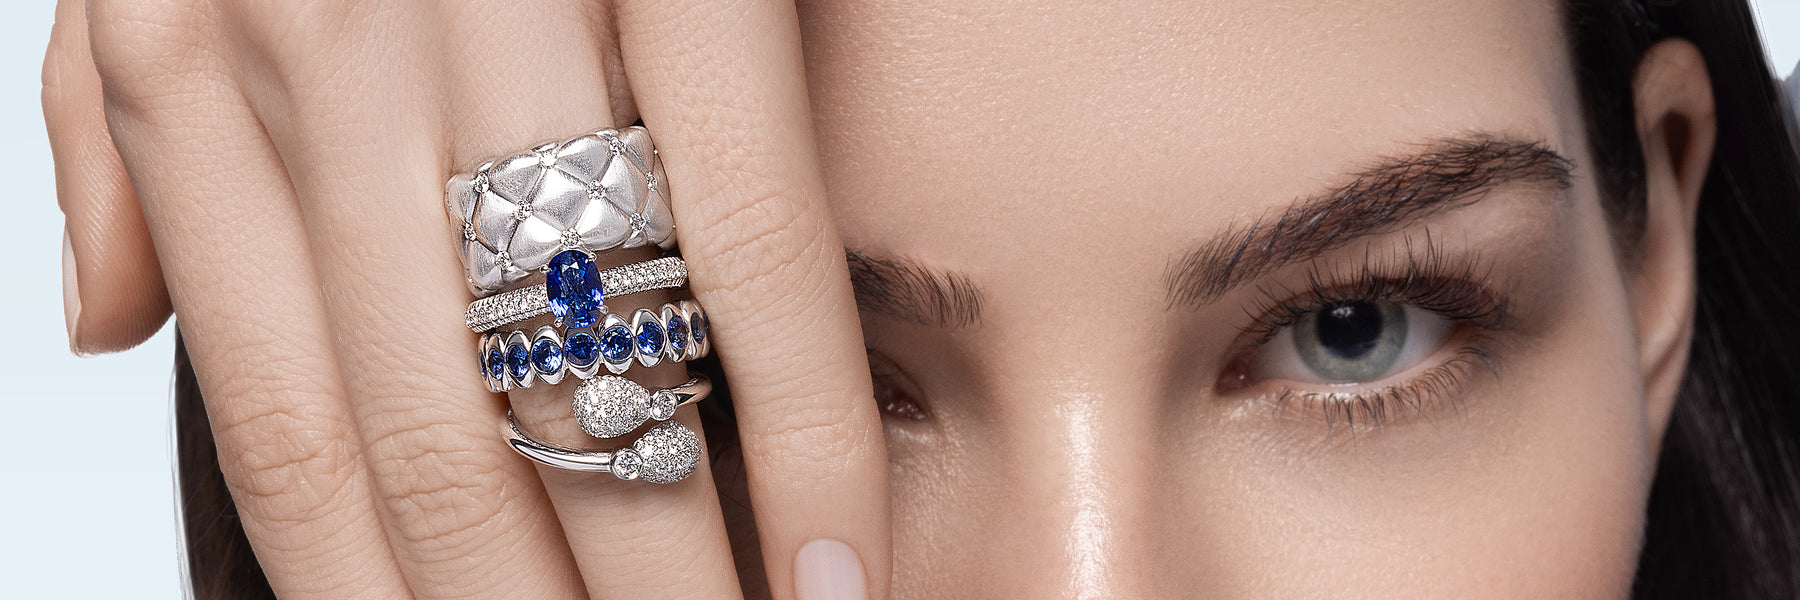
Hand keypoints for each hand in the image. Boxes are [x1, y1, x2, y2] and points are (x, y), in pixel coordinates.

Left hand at [44, 0, 889, 597]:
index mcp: (206, 83)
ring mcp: (511, 29)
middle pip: (440, 450)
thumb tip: (102, 332)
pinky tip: (833, 569)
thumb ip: (112, 137)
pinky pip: (749, 254)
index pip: (287, 437)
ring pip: (582, 382)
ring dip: (664, 584)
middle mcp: (336, 72)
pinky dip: (804, 436)